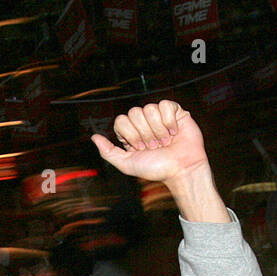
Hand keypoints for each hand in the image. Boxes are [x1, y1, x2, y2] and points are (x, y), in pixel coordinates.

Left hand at [91, 101, 206, 184]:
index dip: (130, 134)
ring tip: (165, 142)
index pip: (121, 120)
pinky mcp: (175, 111)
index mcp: (131, 133)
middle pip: (134, 113)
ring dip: (158, 130)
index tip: (140, 148)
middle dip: (144, 133)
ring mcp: (159, 116)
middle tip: (154, 147)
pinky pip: (165, 105)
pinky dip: (169, 121)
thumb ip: (109, 152)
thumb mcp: (127, 164)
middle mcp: (144, 123)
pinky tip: (174, 132)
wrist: (182, 169)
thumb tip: (94, 137)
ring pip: (150, 109)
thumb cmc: (157, 169)